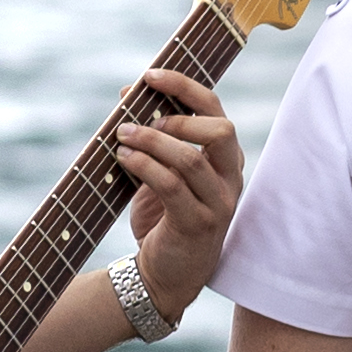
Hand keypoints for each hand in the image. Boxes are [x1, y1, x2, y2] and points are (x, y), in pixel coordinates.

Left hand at [116, 66, 242, 321]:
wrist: (162, 275)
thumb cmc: (163, 218)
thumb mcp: (159, 172)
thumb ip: (153, 137)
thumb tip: (129, 93)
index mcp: (225, 159)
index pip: (216, 111)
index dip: (185, 87)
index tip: (150, 76)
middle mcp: (230, 178)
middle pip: (221, 130)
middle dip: (179, 117)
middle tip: (143, 120)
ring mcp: (218, 203)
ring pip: (192, 159)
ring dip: (152, 142)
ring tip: (122, 138)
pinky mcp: (198, 224)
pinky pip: (173, 186)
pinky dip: (144, 167)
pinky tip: (123, 158)